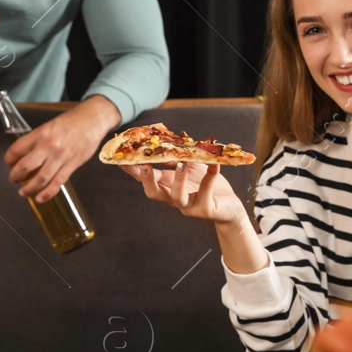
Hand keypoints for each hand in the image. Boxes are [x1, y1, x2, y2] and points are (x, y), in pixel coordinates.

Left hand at [6, 97, 117, 201]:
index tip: (9, 163)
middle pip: (25, 166)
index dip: (9, 159)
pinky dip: (47, 193)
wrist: (93, 120)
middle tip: (14, 179)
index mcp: (41, 133)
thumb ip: (38, 139)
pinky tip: (40, 197)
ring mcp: (61, 156)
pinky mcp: (72, 164)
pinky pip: (57, 182)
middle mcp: (49, 145)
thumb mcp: (50, 125)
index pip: (17, 149)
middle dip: (16, 176)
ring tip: (23, 192)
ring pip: (41, 178)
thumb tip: (27, 154)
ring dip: (29, 188)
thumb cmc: (72, 121)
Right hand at [121, 162, 246, 224]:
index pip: (146, 179)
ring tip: (182, 164)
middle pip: (154, 193)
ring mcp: (189, 206)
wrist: (229, 207)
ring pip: (177, 196)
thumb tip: (166, 141)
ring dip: (178, 179)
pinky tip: (214, 165)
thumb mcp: (192, 168)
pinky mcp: (205, 209)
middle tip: (145, 167)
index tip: (122, 160)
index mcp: (168, 187)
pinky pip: (205, 192)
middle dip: (147, 180)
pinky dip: (210, 177)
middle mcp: (174, 198)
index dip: (133, 171)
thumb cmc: (208, 185)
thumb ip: (178, 158)